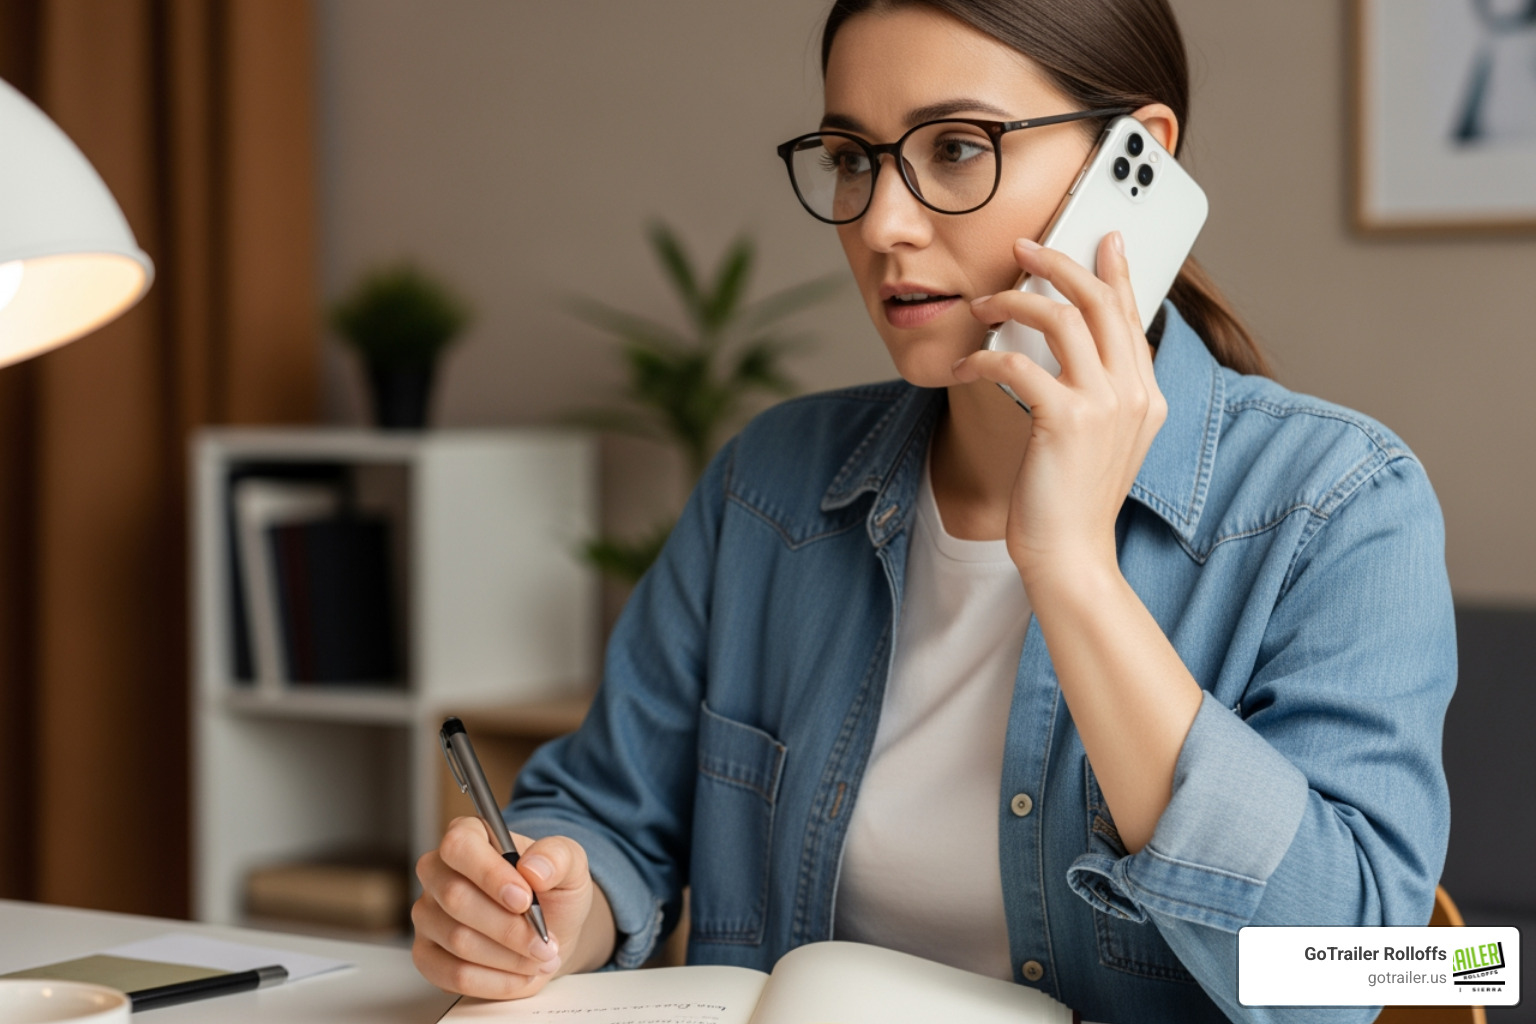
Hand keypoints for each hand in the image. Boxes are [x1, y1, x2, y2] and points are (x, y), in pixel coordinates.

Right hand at [412, 817, 607, 998]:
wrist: (549, 930)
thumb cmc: (552, 890)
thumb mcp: (570, 863)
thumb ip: (558, 856)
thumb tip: (534, 867)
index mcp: (468, 836)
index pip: (459, 846)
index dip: (489, 874)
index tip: (525, 899)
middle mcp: (438, 872)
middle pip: (456, 898)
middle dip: (509, 927)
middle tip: (545, 941)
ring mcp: (428, 915)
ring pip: (458, 940)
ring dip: (509, 956)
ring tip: (541, 956)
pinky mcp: (427, 955)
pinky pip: (452, 974)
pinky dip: (495, 981)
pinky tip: (521, 974)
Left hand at [955, 233, 1166, 587]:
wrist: (1071, 556)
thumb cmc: (1072, 501)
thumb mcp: (1100, 441)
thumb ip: (1099, 393)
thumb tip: (1072, 346)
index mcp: (1146, 396)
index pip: (1131, 315)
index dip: (1116, 271)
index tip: (1103, 238)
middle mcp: (1134, 394)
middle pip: (1099, 301)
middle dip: (1059, 264)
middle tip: (1023, 247)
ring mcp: (1104, 405)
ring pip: (1061, 318)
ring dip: (1013, 301)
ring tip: (981, 303)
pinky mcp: (1065, 420)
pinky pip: (1018, 362)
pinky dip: (983, 356)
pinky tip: (963, 366)